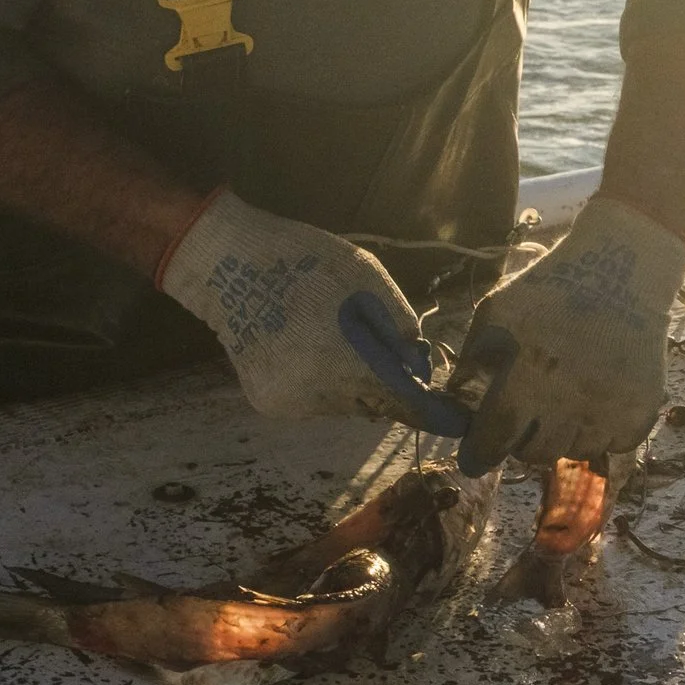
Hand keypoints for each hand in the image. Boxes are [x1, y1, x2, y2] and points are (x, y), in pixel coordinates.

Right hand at [158, 191, 467, 433]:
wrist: (226, 264)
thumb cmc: (306, 263)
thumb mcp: (370, 281)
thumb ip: (402, 330)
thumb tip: (421, 370)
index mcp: (355, 365)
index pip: (410, 405)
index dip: (437, 414)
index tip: (458, 421)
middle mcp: (325, 397)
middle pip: (377, 404)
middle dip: (386, 383)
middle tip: (371, 346)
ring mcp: (295, 405)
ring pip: (344, 403)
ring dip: (350, 381)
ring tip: (325, 337)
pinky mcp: (270, 405)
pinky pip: (313, 400)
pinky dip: (317, 382)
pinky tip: (299, 348)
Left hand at [458, 197, 684, 467]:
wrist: (622, 270)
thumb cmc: (552, 288)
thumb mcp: (497, 312)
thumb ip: (472, 359)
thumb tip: (456, 402)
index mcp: (529, 378)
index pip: (495, 440)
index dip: (479, 455)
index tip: (474, 458)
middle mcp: (570, 403)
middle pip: (536, 454)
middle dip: (523, 441)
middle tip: (526, 418)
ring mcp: (609, 411)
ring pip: (576, 452)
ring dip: (563, 436)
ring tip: (564, 403)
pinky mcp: (641, 412)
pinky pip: (614, 445)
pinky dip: (601, 433)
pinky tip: (596, 403)